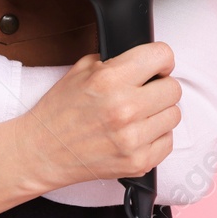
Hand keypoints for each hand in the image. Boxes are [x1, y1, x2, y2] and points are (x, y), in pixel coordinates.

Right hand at [7, 43, 181, 192]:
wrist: (42, 151)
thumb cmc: (59, 112)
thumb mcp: (79, 71)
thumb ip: (114, 62)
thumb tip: (143, 61)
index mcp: (108, 80)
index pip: (161, 56)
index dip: (161, 59)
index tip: (156, 66)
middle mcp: (124, 108)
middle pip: (173, 88)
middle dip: (160, 87)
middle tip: (144, 92)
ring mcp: (133, 138)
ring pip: (174, 115)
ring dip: (159, 113)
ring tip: (138, 115)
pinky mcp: (139, 162)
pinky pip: (168, 142)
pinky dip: (155, 137)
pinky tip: (136, 134)